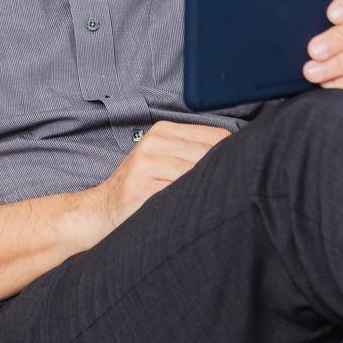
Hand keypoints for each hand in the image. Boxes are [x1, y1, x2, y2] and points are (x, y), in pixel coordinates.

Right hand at [83, 121, 231, 243]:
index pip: (216, 136)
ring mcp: (147, 162)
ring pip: (199, 174)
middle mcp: (155, 141)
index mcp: (163, 130)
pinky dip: (192, 203)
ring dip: (210, 191)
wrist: (100, 211)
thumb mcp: (162, 160)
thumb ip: (192, 154)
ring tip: (210, 204)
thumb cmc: (138, 188)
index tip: (242, 173)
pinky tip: (191, 211)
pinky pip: (180, 192)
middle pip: (211, 155)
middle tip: (232, 193)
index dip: (235, 157)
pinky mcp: (142, 186)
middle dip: (225, 175)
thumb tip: (241, 160)